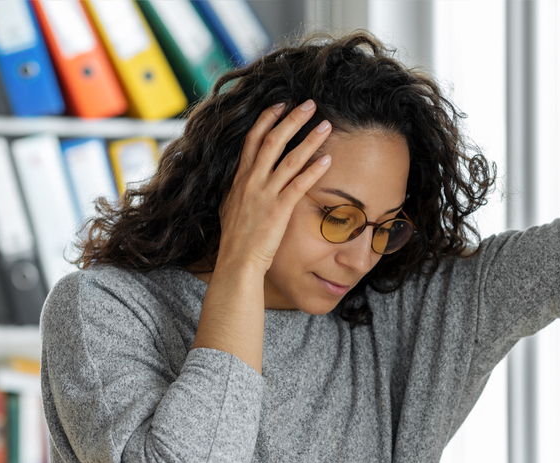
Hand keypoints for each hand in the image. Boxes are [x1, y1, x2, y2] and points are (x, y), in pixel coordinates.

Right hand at [215, 99, 333, 273]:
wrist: (236, 260)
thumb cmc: (237, 238)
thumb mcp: (231, 206)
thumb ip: (240, 188)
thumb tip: (243, 179)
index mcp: (240, 177)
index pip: (253, 139)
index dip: (267, 119)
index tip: (280, 104)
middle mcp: (251, 180)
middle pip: (273, 140)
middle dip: (292, 119)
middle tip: (309, 104)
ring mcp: (265, 193)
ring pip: (289, 158)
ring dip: (309, 139)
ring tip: (326, 125)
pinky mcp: (279, 209)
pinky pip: (299, 185)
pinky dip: (313, 170)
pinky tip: (328, 160)